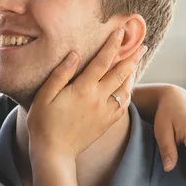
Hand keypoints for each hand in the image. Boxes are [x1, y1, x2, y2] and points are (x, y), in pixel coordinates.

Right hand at [27, 28, 147, 160]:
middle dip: (132, 57)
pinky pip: (123, 104)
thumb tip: (74, 55)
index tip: (121, 32)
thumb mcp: (45, 96)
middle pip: (120, 73)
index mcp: (83, 89)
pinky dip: (128, 92)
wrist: (54, 153)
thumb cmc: (44, 123)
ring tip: (136, 62)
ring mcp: (104, 112)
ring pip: (125, 89)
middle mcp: (98, 99)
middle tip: (142, 45)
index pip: (102, 61)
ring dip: (132, 73)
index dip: (113, 45)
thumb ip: (60, 74)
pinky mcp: (106, 123)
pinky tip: (127, 87)